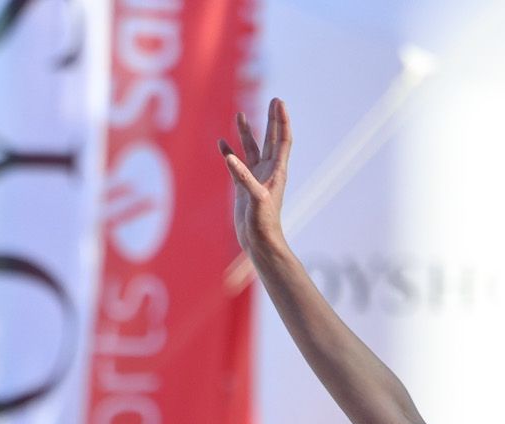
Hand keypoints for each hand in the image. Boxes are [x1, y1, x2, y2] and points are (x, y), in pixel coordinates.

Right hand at [220, 98, 292, 257]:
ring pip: (251, 149)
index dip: (281, 121)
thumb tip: (230, 157)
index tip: (280, 102)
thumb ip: (244, 178)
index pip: (282, 140)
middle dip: (272, 119)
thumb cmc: (263, 224)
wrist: (260, 243)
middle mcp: (269, 172)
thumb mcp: (256, 200)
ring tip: (242, 115)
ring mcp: (255, 178)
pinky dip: (229, 154)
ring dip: (248, 133)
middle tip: (275, 99)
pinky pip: (236, 165)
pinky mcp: (243, 187)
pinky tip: (222, 144)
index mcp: (277, 172)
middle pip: (272, 139)